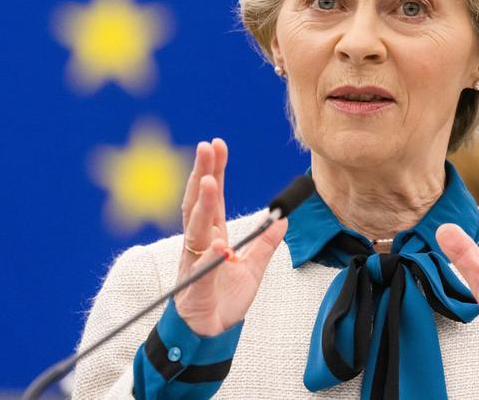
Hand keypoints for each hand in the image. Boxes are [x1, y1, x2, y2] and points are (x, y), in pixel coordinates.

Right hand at [173, 138, 287, 336]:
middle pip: (199, 203)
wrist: (208, 334)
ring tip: (211, 182)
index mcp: (213, 236)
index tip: (216, 145)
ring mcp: (195, 263)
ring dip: (204, 205)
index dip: (215, 170)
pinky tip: (218, 242)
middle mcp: (199, 244)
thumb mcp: (252, 267)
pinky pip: (202, 269)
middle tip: (206, 147)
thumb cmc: (224, 299)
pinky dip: (210, 255)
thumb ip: (264, 243)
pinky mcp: (196, 287)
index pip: (213, 197)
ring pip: (197, 229)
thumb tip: (282, 219)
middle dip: (203, 174)